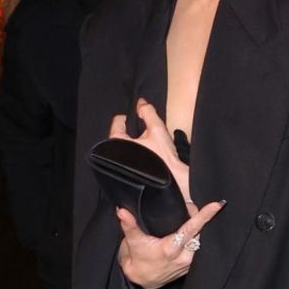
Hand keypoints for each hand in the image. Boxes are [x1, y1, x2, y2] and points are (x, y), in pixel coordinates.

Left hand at [108, 97, 193, 211]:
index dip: (126, 118)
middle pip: (118, 138)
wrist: (173, 185)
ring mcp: (120, 170)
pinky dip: (135, 159)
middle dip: (129, 133)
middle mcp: (114, 158)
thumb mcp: (158, 130)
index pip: (116, 123)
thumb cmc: (164, 161)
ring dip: (133, 147)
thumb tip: (141, 103)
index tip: (132, 118)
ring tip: (147, 147)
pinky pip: (128, 164)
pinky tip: (147, 160)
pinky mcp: (127, 179)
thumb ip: (148, 113)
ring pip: (123, 152)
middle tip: (143, 133)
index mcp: (118, 144)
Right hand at [116, 196, 224, 288]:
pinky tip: (188, 234)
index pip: (192, 228)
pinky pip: (197, 249)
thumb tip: (121, 210)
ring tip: (188, 219)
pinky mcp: (189, 266)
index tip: (216, 205)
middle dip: (197, 218)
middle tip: (187, 207)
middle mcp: (183, 257)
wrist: (141, 281)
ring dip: (197, 229)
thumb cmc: (137, 261)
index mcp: (171, 248)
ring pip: (199, 240)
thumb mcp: (132, 241)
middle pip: (199, 231)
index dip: (205, 216)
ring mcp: (188, 263)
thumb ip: (129, 225)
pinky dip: (194, 239)